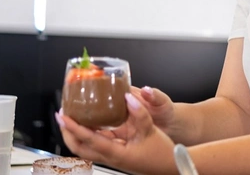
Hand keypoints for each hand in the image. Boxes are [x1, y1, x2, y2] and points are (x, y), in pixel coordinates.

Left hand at [56, 93, 177, 174]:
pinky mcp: (117, 154)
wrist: (170, 167)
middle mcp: (110, 157)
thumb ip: (139, 113)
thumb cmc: (161, 154)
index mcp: (116, 153)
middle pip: (79, 148)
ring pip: (86, 147)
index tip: (63, 116)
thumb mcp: (151, 130)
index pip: (88, 140)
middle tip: (63, 115)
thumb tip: (128, 98)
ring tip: (72, 118)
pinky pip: (97, 144)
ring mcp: (112, 157)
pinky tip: (93, 124)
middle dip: (67, 132)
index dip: (73, 127)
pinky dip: (89, 134)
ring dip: (76, 134)